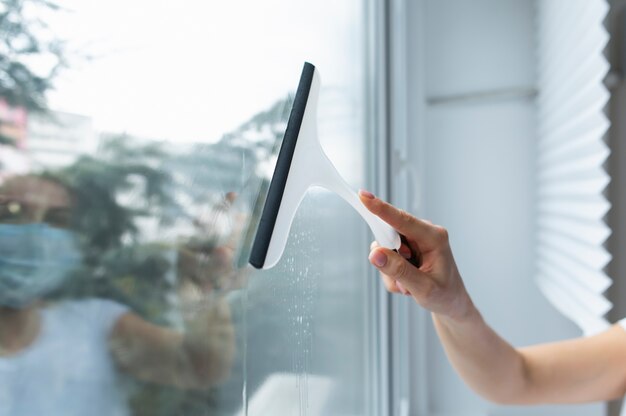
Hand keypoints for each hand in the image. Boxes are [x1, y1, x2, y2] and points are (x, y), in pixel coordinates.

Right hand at [359, 190, 474, 320]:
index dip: (381, 208)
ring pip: (385, 247)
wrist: (451, 303)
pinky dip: (391, 272)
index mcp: (434, 237)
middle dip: (389, 258)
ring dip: (390, 270)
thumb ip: (398, 270)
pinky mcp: (408, 246)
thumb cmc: (444, 295)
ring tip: (407, 285)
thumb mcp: (422, 288)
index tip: (363, 196)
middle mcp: (425, 232)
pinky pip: (387, 255)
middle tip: (401, 280)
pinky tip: (406, 282)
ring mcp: (415, 239)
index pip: (402, 220)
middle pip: (389, 233)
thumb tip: (375, 253)